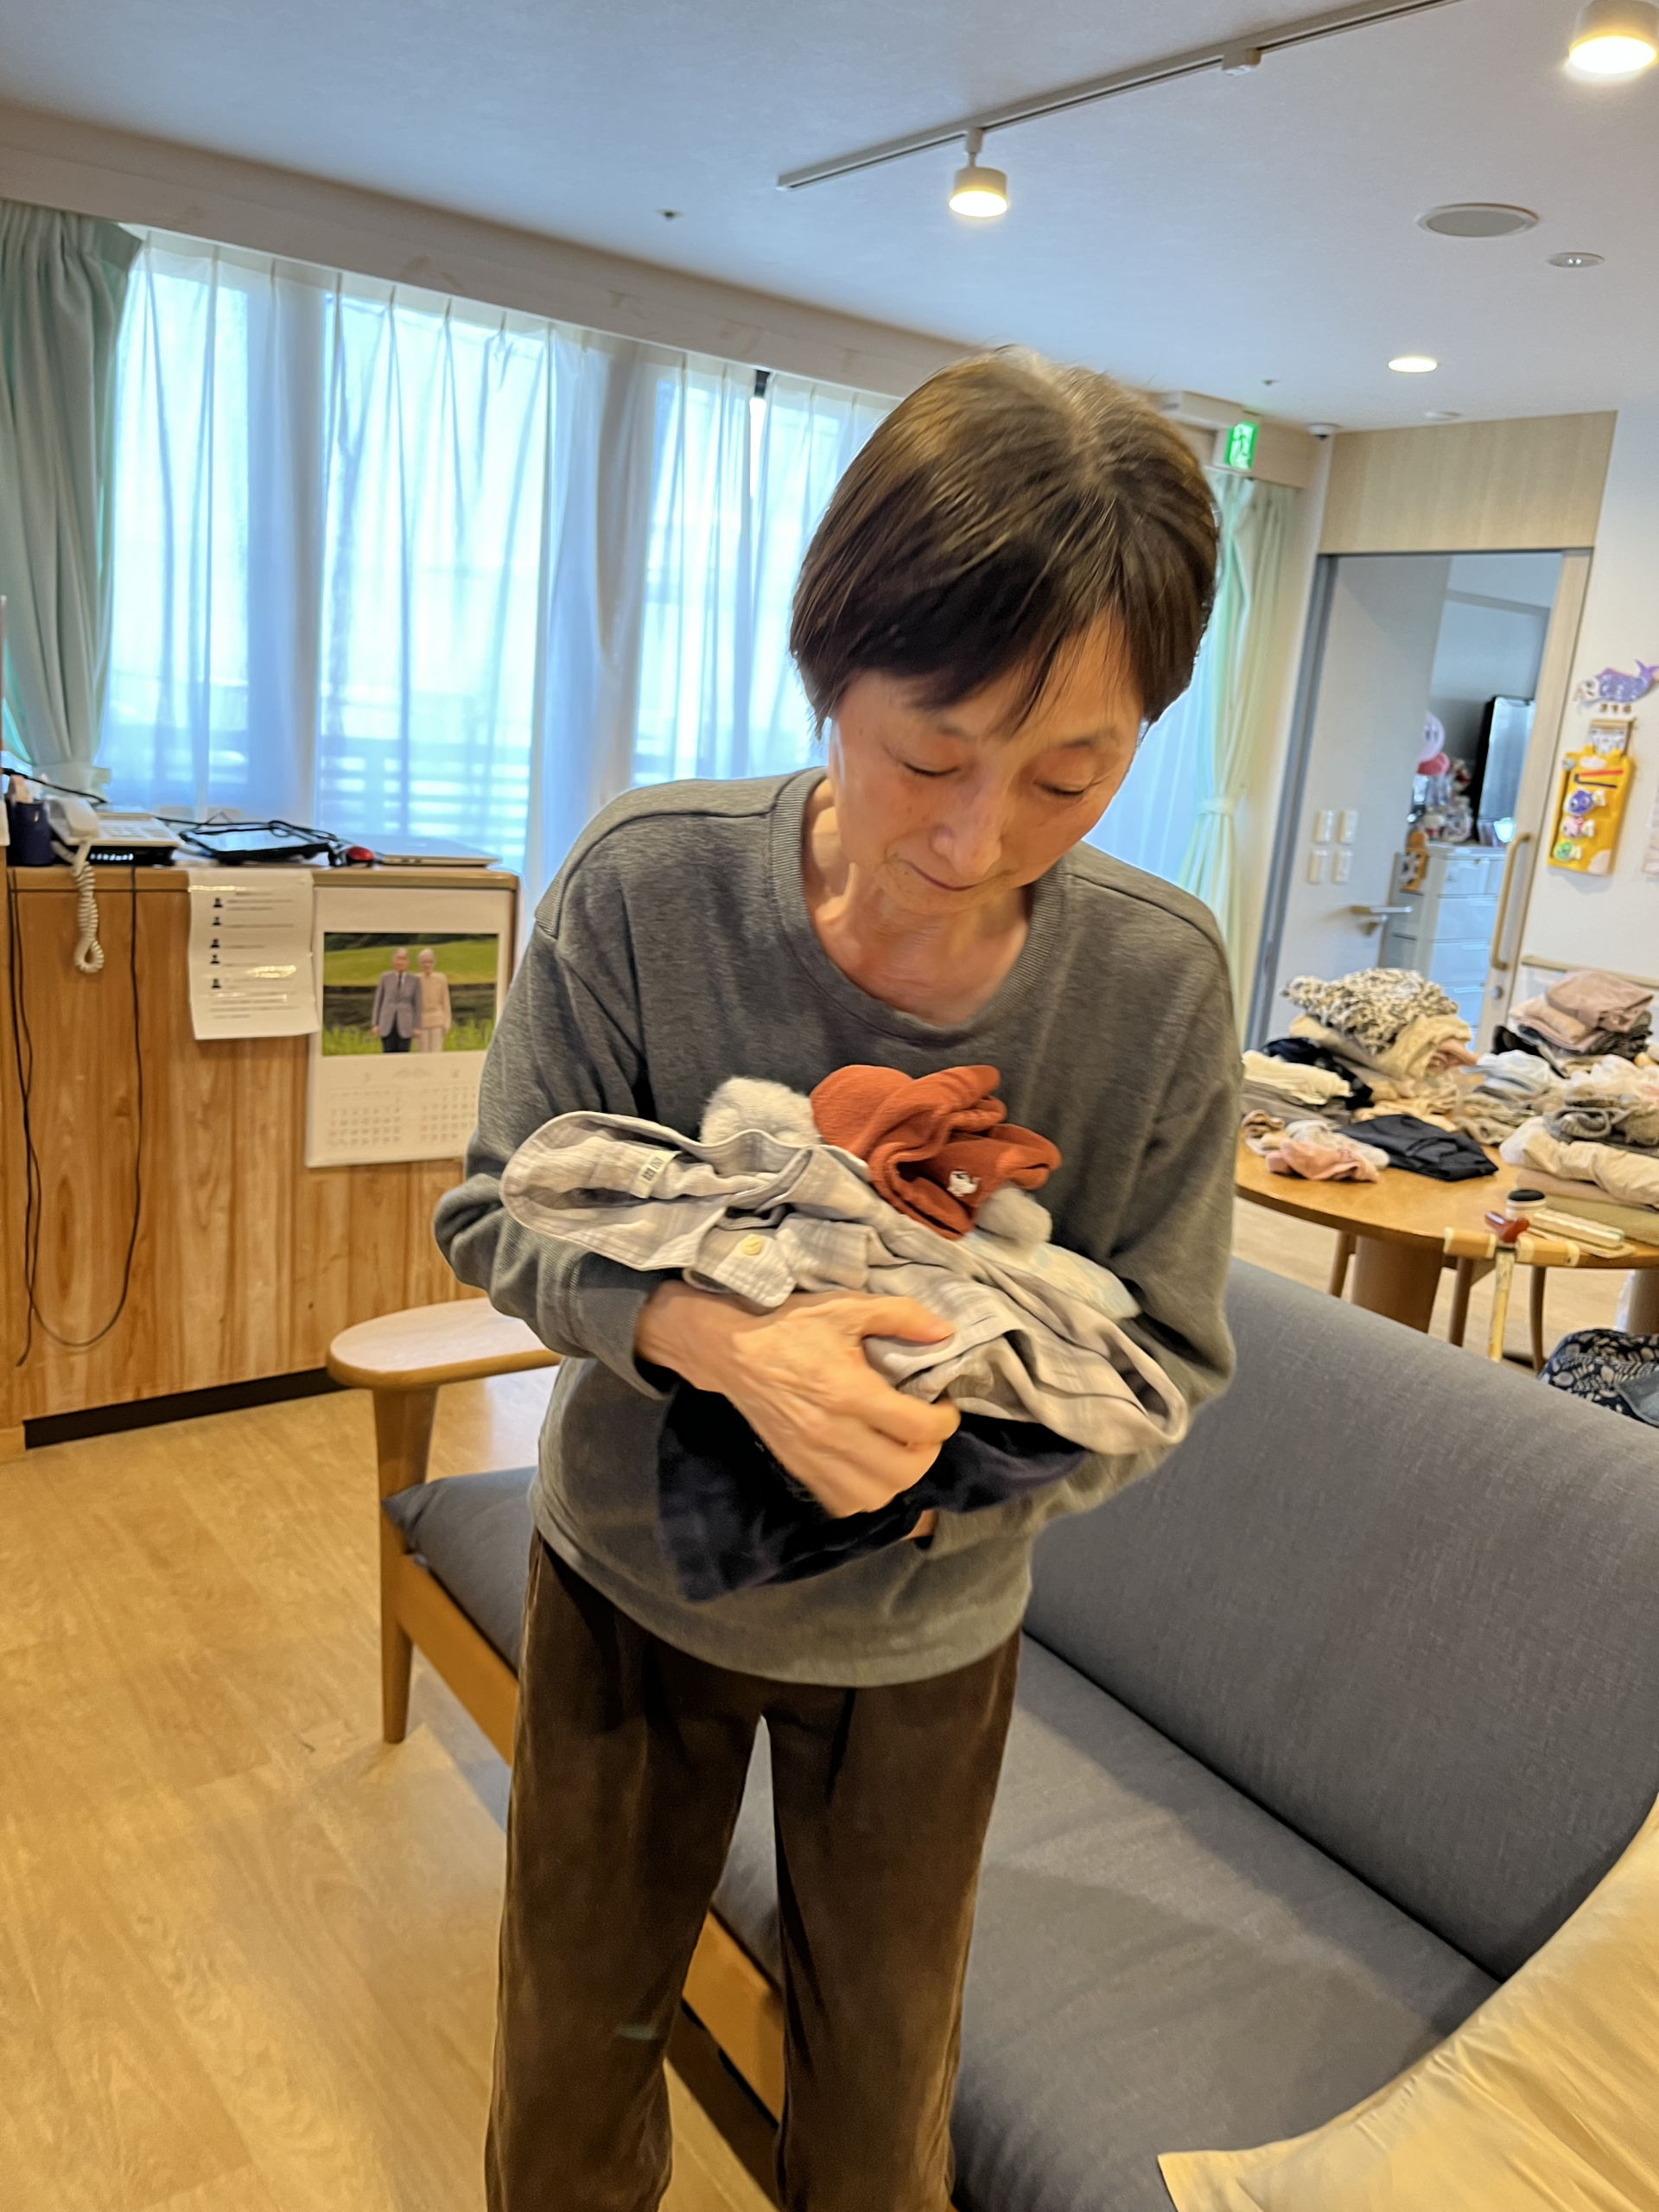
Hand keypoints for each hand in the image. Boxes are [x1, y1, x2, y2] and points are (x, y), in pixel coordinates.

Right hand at [637, 1283, 959, 1518]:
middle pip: (903, 1472)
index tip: (943, 1406)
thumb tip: (946, 1333)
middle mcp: (832, 1432)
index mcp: (848, 1391)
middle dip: (927, 1453)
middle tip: (925, 1430)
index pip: (918, 1428)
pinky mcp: (797, 1467)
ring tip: (900, 1450)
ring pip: (875, 1496)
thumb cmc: (789, 1324)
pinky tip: (869, 1466)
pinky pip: (842, 1503)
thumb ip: (901, 1315)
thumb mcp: (846, 1306)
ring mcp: (812, 1456)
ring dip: (898, 1478)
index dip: (946, 1421)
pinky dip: (865, 1493)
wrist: (729, 1348)